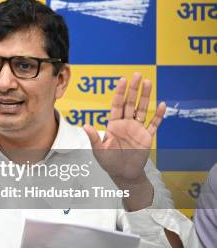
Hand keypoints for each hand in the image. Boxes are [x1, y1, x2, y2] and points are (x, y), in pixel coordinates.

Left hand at [83, 72, 165, 189]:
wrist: (123, 173)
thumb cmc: (108, 161)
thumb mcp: (99, 150)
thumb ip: (93, 138)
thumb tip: (85, 126)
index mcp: (114, 124)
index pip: (117, 105)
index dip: (120, 92)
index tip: (122, 80)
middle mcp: (126, 123)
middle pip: (131, 103)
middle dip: (134, 89)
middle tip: (137, 75)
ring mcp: (137, 129)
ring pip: (142, 109)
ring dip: (145, 96)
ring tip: (148, 82)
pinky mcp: (147, 137)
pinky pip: (154, 124)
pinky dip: (158, 115)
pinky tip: (161, 104)